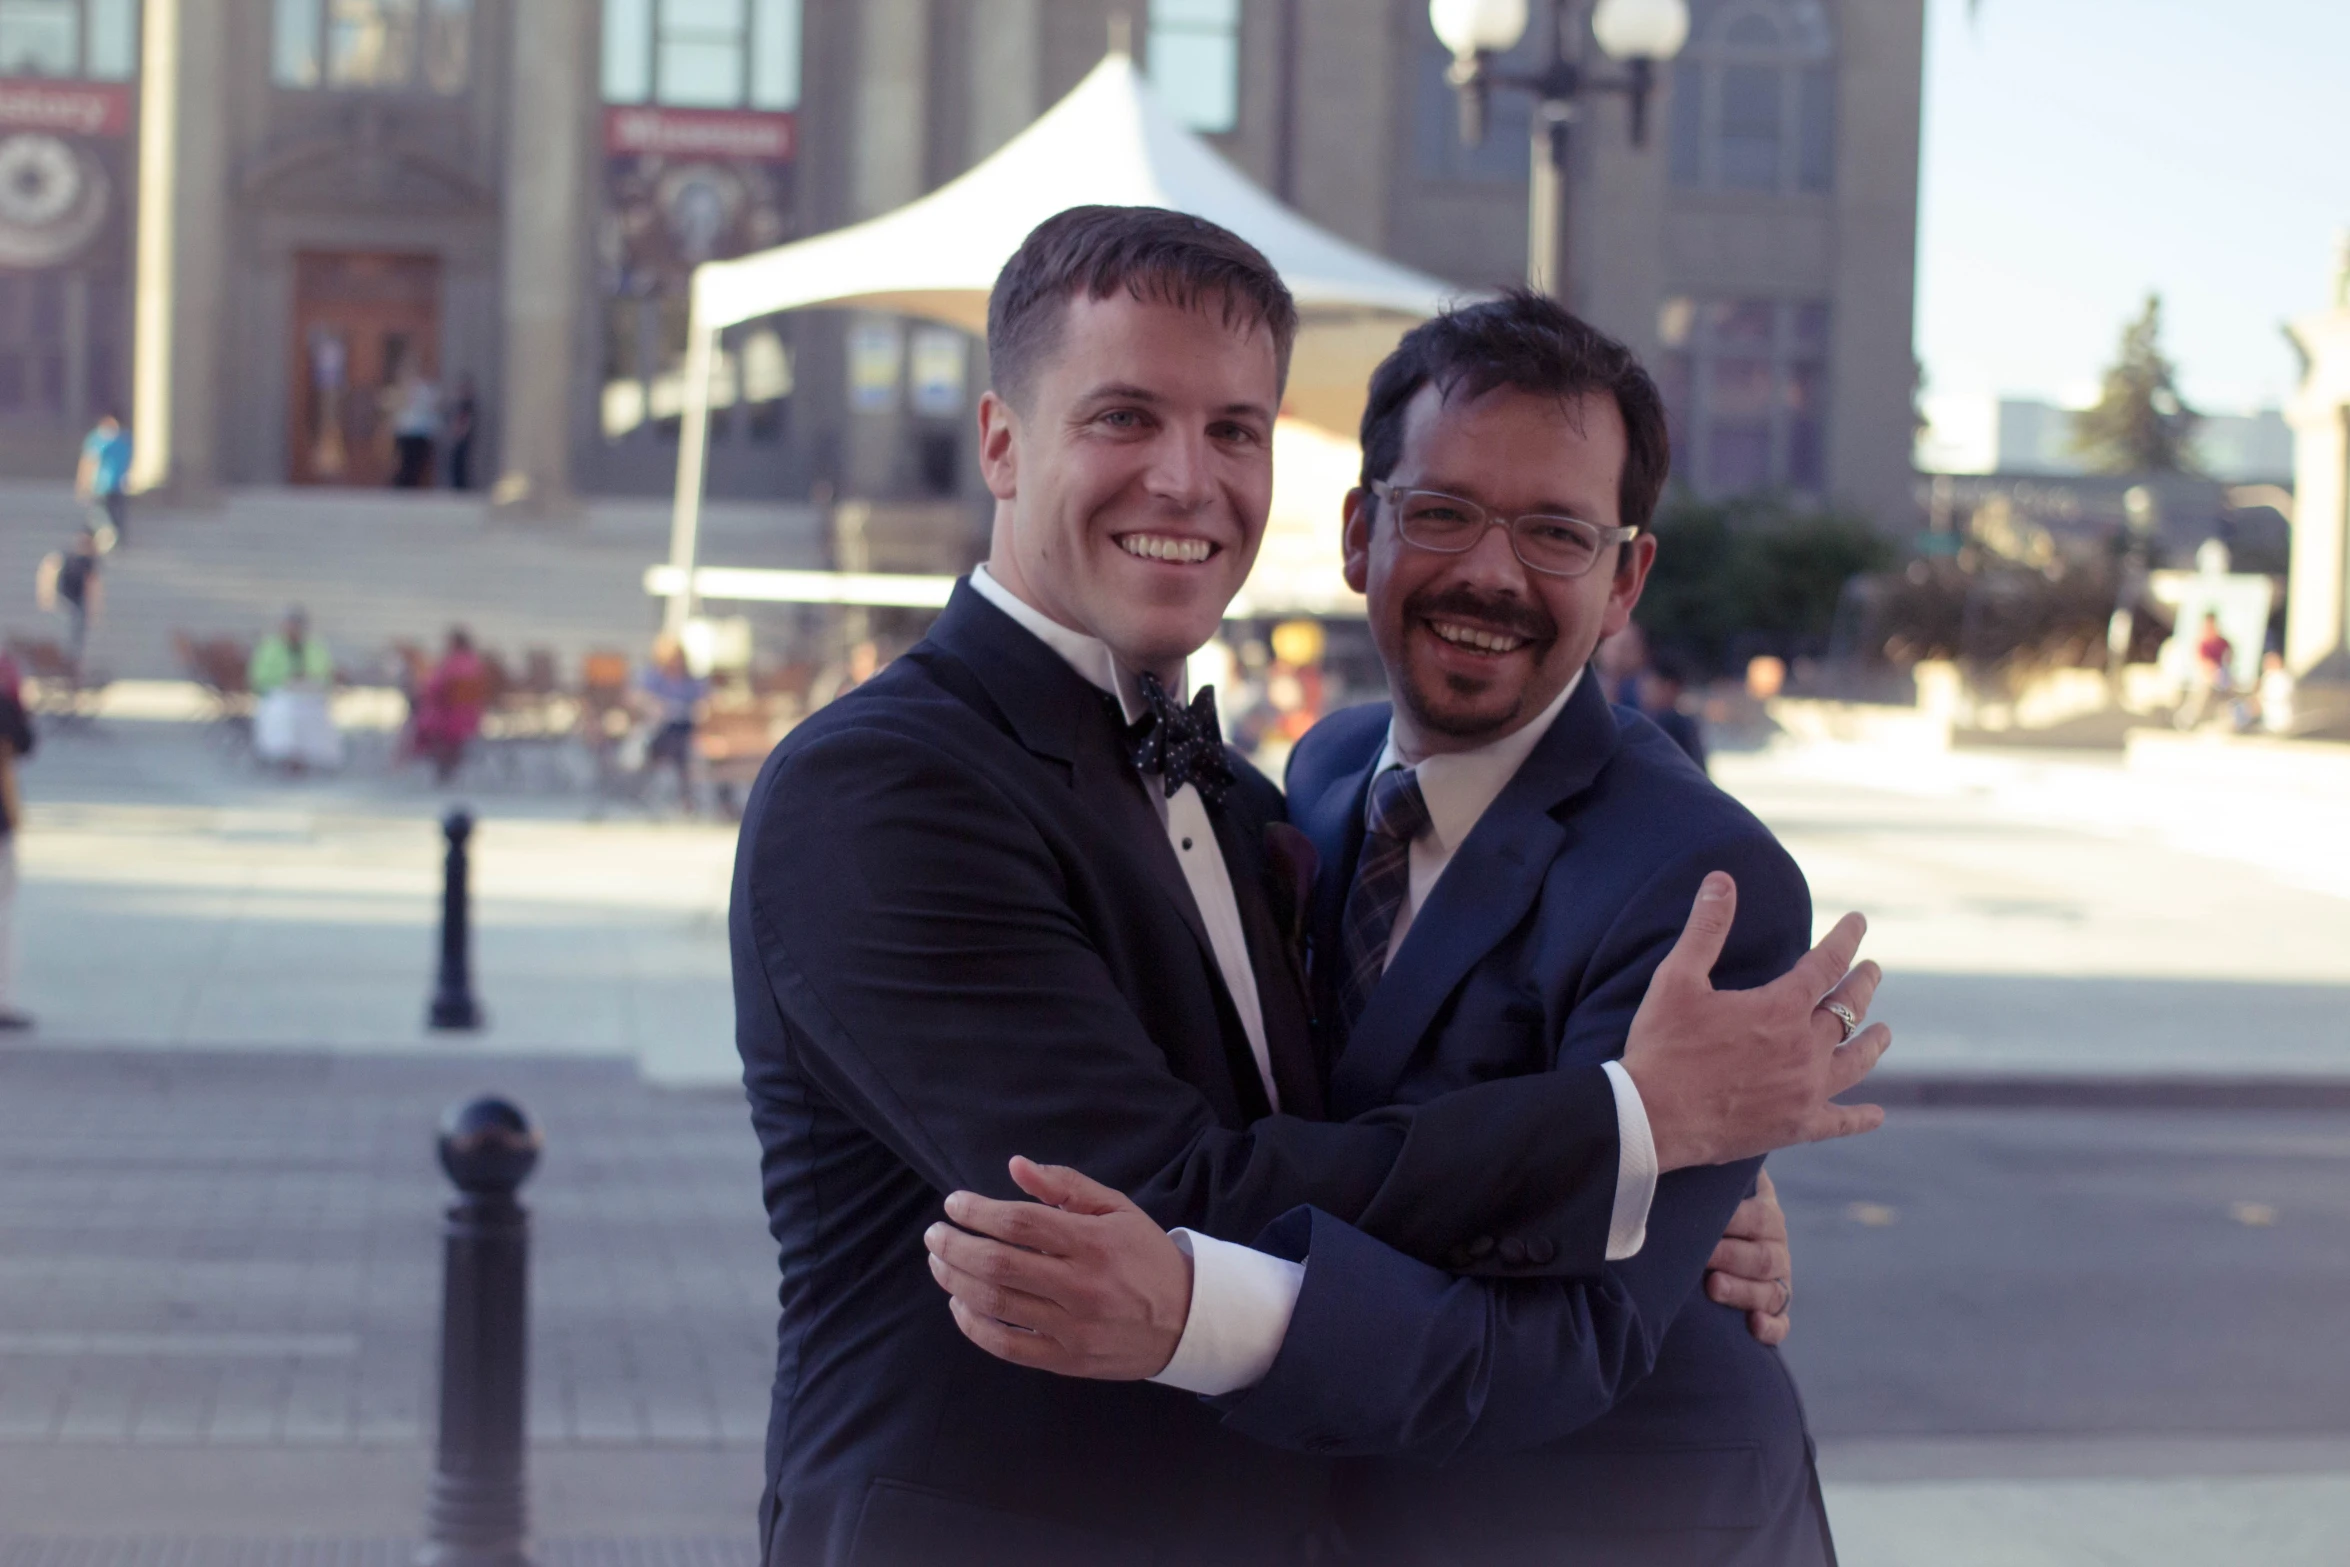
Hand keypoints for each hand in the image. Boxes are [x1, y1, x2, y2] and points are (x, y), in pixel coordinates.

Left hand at [924, 1156, 1192, 1380]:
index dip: (977, 1211)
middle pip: (999, 1265)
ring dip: (956, 1281)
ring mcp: (1072, 1328)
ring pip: (996, 1305)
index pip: (1020, 1223)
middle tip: (935, 1234)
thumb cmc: (1144, 1256)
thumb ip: (1064, 1186)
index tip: (954, 1204)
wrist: (1186, 1320)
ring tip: (940, 1263)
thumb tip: (1015, 1166)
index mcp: (1093, 1243)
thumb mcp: (1116, 1209)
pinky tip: (960, 1304)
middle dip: (955, 1246)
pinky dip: (973, 1326)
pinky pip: (1006, 1345)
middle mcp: (1081, 1286)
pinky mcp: (1066, 1360)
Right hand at [1622, 872, 1890, 1170]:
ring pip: (1855, 1062)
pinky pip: (1841, 1121)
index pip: (1827, 963)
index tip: (1859, 922)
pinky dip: (1860, 1118)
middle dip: (1863, 985)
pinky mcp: (1797, 1126)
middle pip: (1848, 1010)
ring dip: (1872, 1043)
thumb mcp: (1677, 978)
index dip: (1846, 939)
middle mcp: (1805, 1047)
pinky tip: (1876, 1115)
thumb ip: (1706, 928)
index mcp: (1780, 1007)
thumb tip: (1722, 879)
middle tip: (1873, 970)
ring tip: (1883, 1032)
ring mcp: (1806, 1089)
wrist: (1654, 1118)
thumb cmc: (1662, 1046)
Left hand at [1704, 1169, 1792, 1345]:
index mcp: (1762, 1208)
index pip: (1759, 1215)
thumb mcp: (1700, 1186)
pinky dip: (1770, 1327)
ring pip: (1772, 1290)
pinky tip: (1753, 1326)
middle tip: (1703, 1256)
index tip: (1706, 1220)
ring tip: (1713, 1286)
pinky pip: (1781, 1322)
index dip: (1734, 1220)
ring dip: (1744, 1291)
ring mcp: (1776, 1278)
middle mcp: (1774, 1243)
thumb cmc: (1691, 1204)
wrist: (1690, 1238)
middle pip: (1765, 1256)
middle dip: (1733, 1256)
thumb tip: (1674, 1151)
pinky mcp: (1772, 1309)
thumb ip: (1698, 1176)